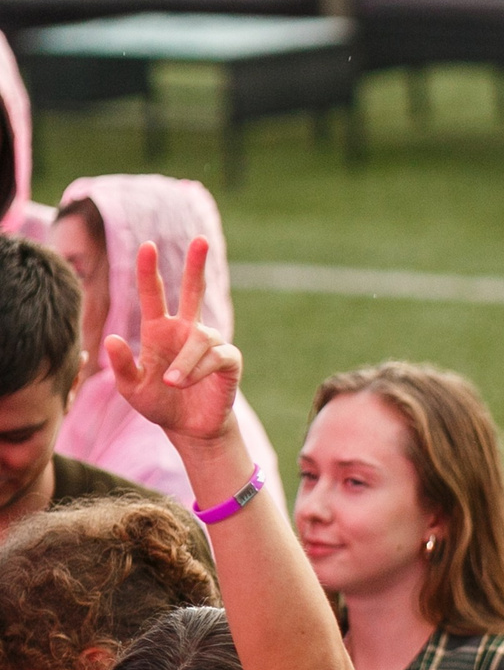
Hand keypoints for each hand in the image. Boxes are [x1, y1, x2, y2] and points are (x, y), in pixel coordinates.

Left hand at [101, 238, 240, 448]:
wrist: (190, 429)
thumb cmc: (159, 404)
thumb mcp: (130, 388)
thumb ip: (121, 365)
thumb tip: (109, 337)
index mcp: (159, 331)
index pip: (154, 294)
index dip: (150, 271)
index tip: (147, 246)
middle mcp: (186, 331)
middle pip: (193, 291)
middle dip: (197, 266)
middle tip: (201, 240)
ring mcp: (209, 344)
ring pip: (200, 339)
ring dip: (184, 362)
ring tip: (172, 383)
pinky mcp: (228, 362)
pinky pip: (216, 357)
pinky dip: (199, 369)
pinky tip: (185, 383)